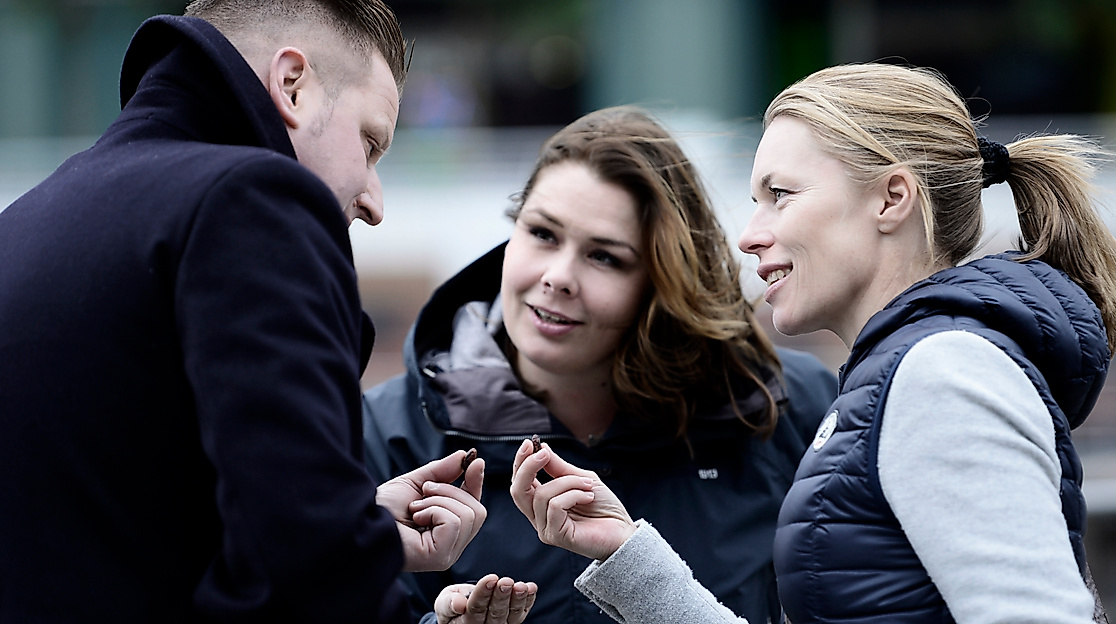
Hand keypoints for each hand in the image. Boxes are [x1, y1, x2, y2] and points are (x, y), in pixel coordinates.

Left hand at [376, 449, 486, 571]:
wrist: (361, 520)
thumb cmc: (382, 508)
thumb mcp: (415, 483)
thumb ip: (441, 471)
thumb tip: (465, 456)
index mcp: (445, 530)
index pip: (474, 508)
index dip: (476, 484)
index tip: (475, 462)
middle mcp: (450, 545)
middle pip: (477, 511)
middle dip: (450, 490)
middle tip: (423, 492)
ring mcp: (447, 554)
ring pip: (468, 514)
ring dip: (438, 500)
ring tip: (415, 508)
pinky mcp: (440, 557)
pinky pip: (454, 522)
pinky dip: (434, 510)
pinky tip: (416, 517)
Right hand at [434, 574, 537, 623]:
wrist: (461, 610)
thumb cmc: (452, 604)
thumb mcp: (443, 602)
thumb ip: (448, 604)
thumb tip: (459, 603)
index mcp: (465, 623)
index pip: (475, 610)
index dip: (483, 594)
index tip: (490, 579)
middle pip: (495, 613)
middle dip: (501, 596)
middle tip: (506, 581)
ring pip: (511, 615)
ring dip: (517, 599)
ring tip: (521, 586)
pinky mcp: (512, 620)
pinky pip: (522, 613)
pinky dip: (528, 600)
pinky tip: (531, 588)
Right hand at [509, 439, 635, 560]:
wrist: (624, 531)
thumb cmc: (604, 507)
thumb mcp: (581, 478)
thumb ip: (559, 468)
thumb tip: (541, 448)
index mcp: (542, 503)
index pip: (520, 483)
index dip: (521, 462)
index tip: (530, 443)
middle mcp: (539, 517)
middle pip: (518, 491)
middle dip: (528, 467)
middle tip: (544, 453)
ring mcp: (546, 528)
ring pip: (542, 495)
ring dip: (568, 482)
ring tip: (588, 485)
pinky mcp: (556, 536)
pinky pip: (555, 506)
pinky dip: (574, 495)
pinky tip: (589, 497)